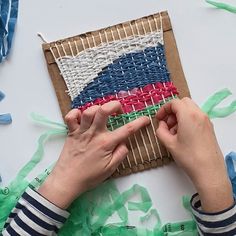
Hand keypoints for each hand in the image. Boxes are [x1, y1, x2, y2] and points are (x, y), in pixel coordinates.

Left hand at [38, 101, 149, 208]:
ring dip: (97, 109)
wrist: (67, 181)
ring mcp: (81, 132)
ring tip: (101, 114)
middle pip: (104, 111)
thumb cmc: (90, 177)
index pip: (127, 130)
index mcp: (106, 143)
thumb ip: (120, 154)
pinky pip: (70, 117)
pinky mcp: (71, 133)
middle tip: (119, 110)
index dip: (139, 122)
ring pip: (89, 111)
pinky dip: (75, 113)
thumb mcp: (110, 169)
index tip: (146, 119)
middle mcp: (94, 134)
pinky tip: (82, 117)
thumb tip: (124, 142)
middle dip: (114, 105)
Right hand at [156, 97, 232, 211]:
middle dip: (173, 110)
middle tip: (167, 123)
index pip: (174, 103)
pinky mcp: (209, 128)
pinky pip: (196, 117)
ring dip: (180, 115)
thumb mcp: (169, 143)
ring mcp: (206, 121)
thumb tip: (162, 125)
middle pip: (184, 102)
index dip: (164, 109)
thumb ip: (161, 130)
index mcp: (189, 115)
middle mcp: (199, 114)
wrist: (209, 170)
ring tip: (174, 132)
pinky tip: (183, 135)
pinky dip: (187, 120)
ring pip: (190, 109)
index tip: (159, 119)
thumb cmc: (188, 157)